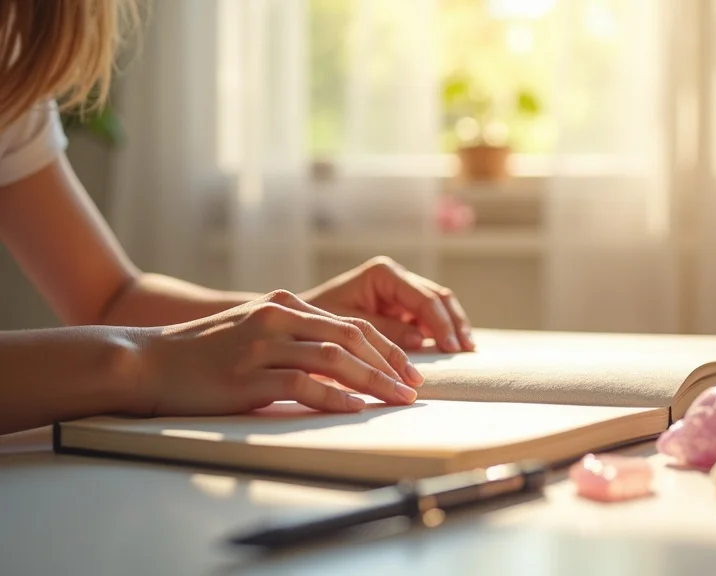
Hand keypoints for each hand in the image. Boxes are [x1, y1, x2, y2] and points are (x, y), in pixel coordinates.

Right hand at [129, 290, 423, 416]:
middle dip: (389, 362)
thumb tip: (337, 360)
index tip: (408, 369)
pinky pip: (302, 384)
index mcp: (283, 305)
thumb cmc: (202, 353)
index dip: (384, 346)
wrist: (148, 361)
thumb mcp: (253, 330)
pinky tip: (355, 407)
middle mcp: (278, 318)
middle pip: (350, 337)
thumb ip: (292, 336)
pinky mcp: (248, 374)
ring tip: (398, 398)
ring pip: (334, 358)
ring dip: (373, 380)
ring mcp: (263, 345)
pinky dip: (334, 396)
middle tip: (414, 386)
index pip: (348, 324)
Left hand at [301, 256, 474, 352]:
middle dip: (454, 323)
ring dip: (453, 327)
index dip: (441, 324)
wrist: (294, 321)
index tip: (451, 348)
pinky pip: (428, 317)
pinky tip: (452, 350)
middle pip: (438, 297)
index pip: (423, 298)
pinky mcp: (400, 307)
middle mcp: (395, 277)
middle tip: (466, 351)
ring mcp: (400, 291)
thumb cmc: (313, 321)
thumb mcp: (346, 326)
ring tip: (467, 351)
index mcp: (383, 273)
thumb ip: (383, 330)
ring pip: (439, 305)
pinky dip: (441, 332)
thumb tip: (421, 340)